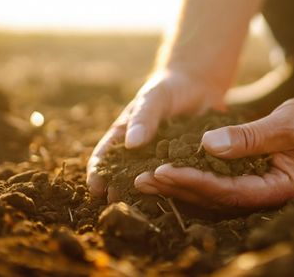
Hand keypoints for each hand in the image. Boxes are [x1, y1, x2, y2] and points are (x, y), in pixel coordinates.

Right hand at [86, 70, 225, 199]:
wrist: (198, 85)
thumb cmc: (167, 88)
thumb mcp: (154, 98)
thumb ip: (143, 118)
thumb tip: (131, 144)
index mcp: (125, 135)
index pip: (105, 156)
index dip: (97, 172)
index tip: (95, 188)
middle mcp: (140, 151)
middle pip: (124, 175)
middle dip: (118, 190)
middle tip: (117, 206)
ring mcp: (161, 159)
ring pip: (150, 180)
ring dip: (145, 194)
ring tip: (142, 209)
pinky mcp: (184, 162)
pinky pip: (177, 176)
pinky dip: (175, 187)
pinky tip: (176, 198)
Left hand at [133, 96, 293, 207]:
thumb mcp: (286, 124)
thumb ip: (249, 137)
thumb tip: (208, 145)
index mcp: (281, 189)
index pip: (229, 192)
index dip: (194, 182)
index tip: (163, 171)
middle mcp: (270, 195)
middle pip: (217, 199)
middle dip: (179, 189)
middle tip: (142, 180)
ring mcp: (263, 188)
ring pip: (216, 194)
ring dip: (183, 186)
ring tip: (148, 179)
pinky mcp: (257, 177)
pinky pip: (222, 183)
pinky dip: (197, 177)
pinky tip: (175, 171)